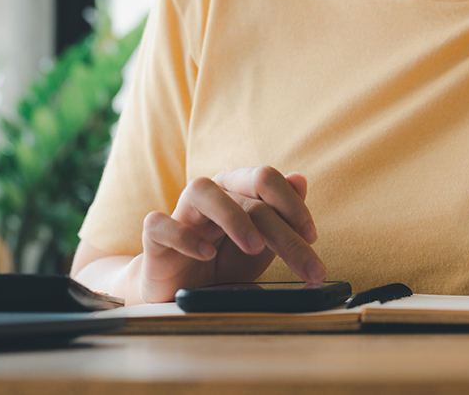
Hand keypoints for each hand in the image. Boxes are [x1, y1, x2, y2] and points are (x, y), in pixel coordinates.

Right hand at [135, 167, 323, 303]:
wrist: (182, 290)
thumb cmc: (224, 261)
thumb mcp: (264, 243)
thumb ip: (283, 214)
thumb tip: (300, 179)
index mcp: (237, 189)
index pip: (267, 179)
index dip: (293, 206)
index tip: (312, 238)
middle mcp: (211, 193)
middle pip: (247, 193)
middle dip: (281, 229)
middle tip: (303, 263)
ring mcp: (181, 212)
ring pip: (201, 190)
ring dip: (233, 217)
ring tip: (255, 247)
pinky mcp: (155, 237)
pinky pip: (160, 224)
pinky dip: (185, 236)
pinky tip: (207, 254)